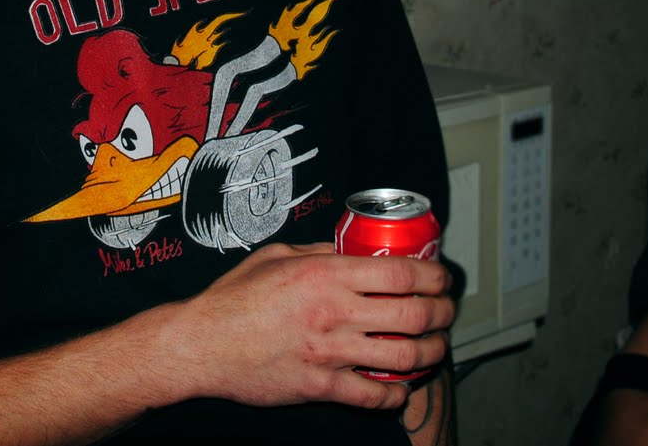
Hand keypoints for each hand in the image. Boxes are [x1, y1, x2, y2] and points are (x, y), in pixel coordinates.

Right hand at [161, 241, 453, 410]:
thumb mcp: (276, 256)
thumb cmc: (233, 298)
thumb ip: (318, 252)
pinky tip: (399, 387)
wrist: (202, 344)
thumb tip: (348, 251)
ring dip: (430, 353)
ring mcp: (329, 353)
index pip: (401, 274)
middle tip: (446, 311)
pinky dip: (395, 394)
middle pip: (413, 314)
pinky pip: (373, 396)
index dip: (433, 276)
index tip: (441, 277)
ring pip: (404, 357)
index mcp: (325, 275)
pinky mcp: (320, 386)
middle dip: (442, 314)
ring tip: (435, 347)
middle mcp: (334, 313)